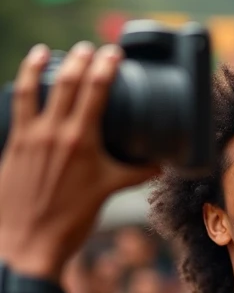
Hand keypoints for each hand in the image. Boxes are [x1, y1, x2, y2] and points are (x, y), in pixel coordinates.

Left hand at [0, 42, 156, 280]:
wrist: (28, 243)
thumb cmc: (70, 221)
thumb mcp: (108, 192)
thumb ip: (135, 174)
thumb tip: (159, 165)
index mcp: (81, 141)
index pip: (96, 89)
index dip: (106, 66)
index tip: (113, 53)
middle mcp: (54, 132)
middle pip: (67, 81)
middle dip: (80, 60)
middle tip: (89, 49)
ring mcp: (30, 137)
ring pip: (33, 87)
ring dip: (40, 65)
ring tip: (46, 51)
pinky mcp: (13, 146)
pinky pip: (17, 107)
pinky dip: (21, 89)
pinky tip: (24, 84)